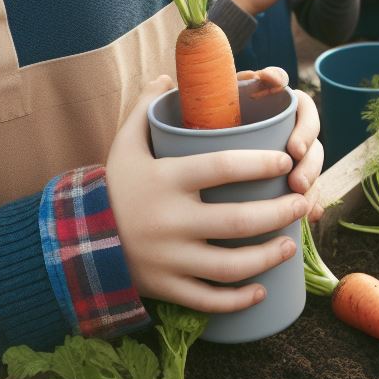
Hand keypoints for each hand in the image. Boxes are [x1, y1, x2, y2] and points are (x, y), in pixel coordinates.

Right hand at [107, 76, 309, 311]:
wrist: (78, 242)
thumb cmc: (113, 187)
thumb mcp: (125, 144)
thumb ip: (146, 109)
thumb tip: (169, 77)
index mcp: (166, 180)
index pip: (222, 167)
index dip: (259, 162)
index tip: (284, 160)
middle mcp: (170, 220)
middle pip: (237, 220)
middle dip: (278, 212)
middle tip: (300, 202)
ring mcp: (169, 258)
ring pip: (230, 266)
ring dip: (268, 257)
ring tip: (290, 244)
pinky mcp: (166, 288)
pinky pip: (209, 300)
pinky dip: (238, 300)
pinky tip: (261, 291)